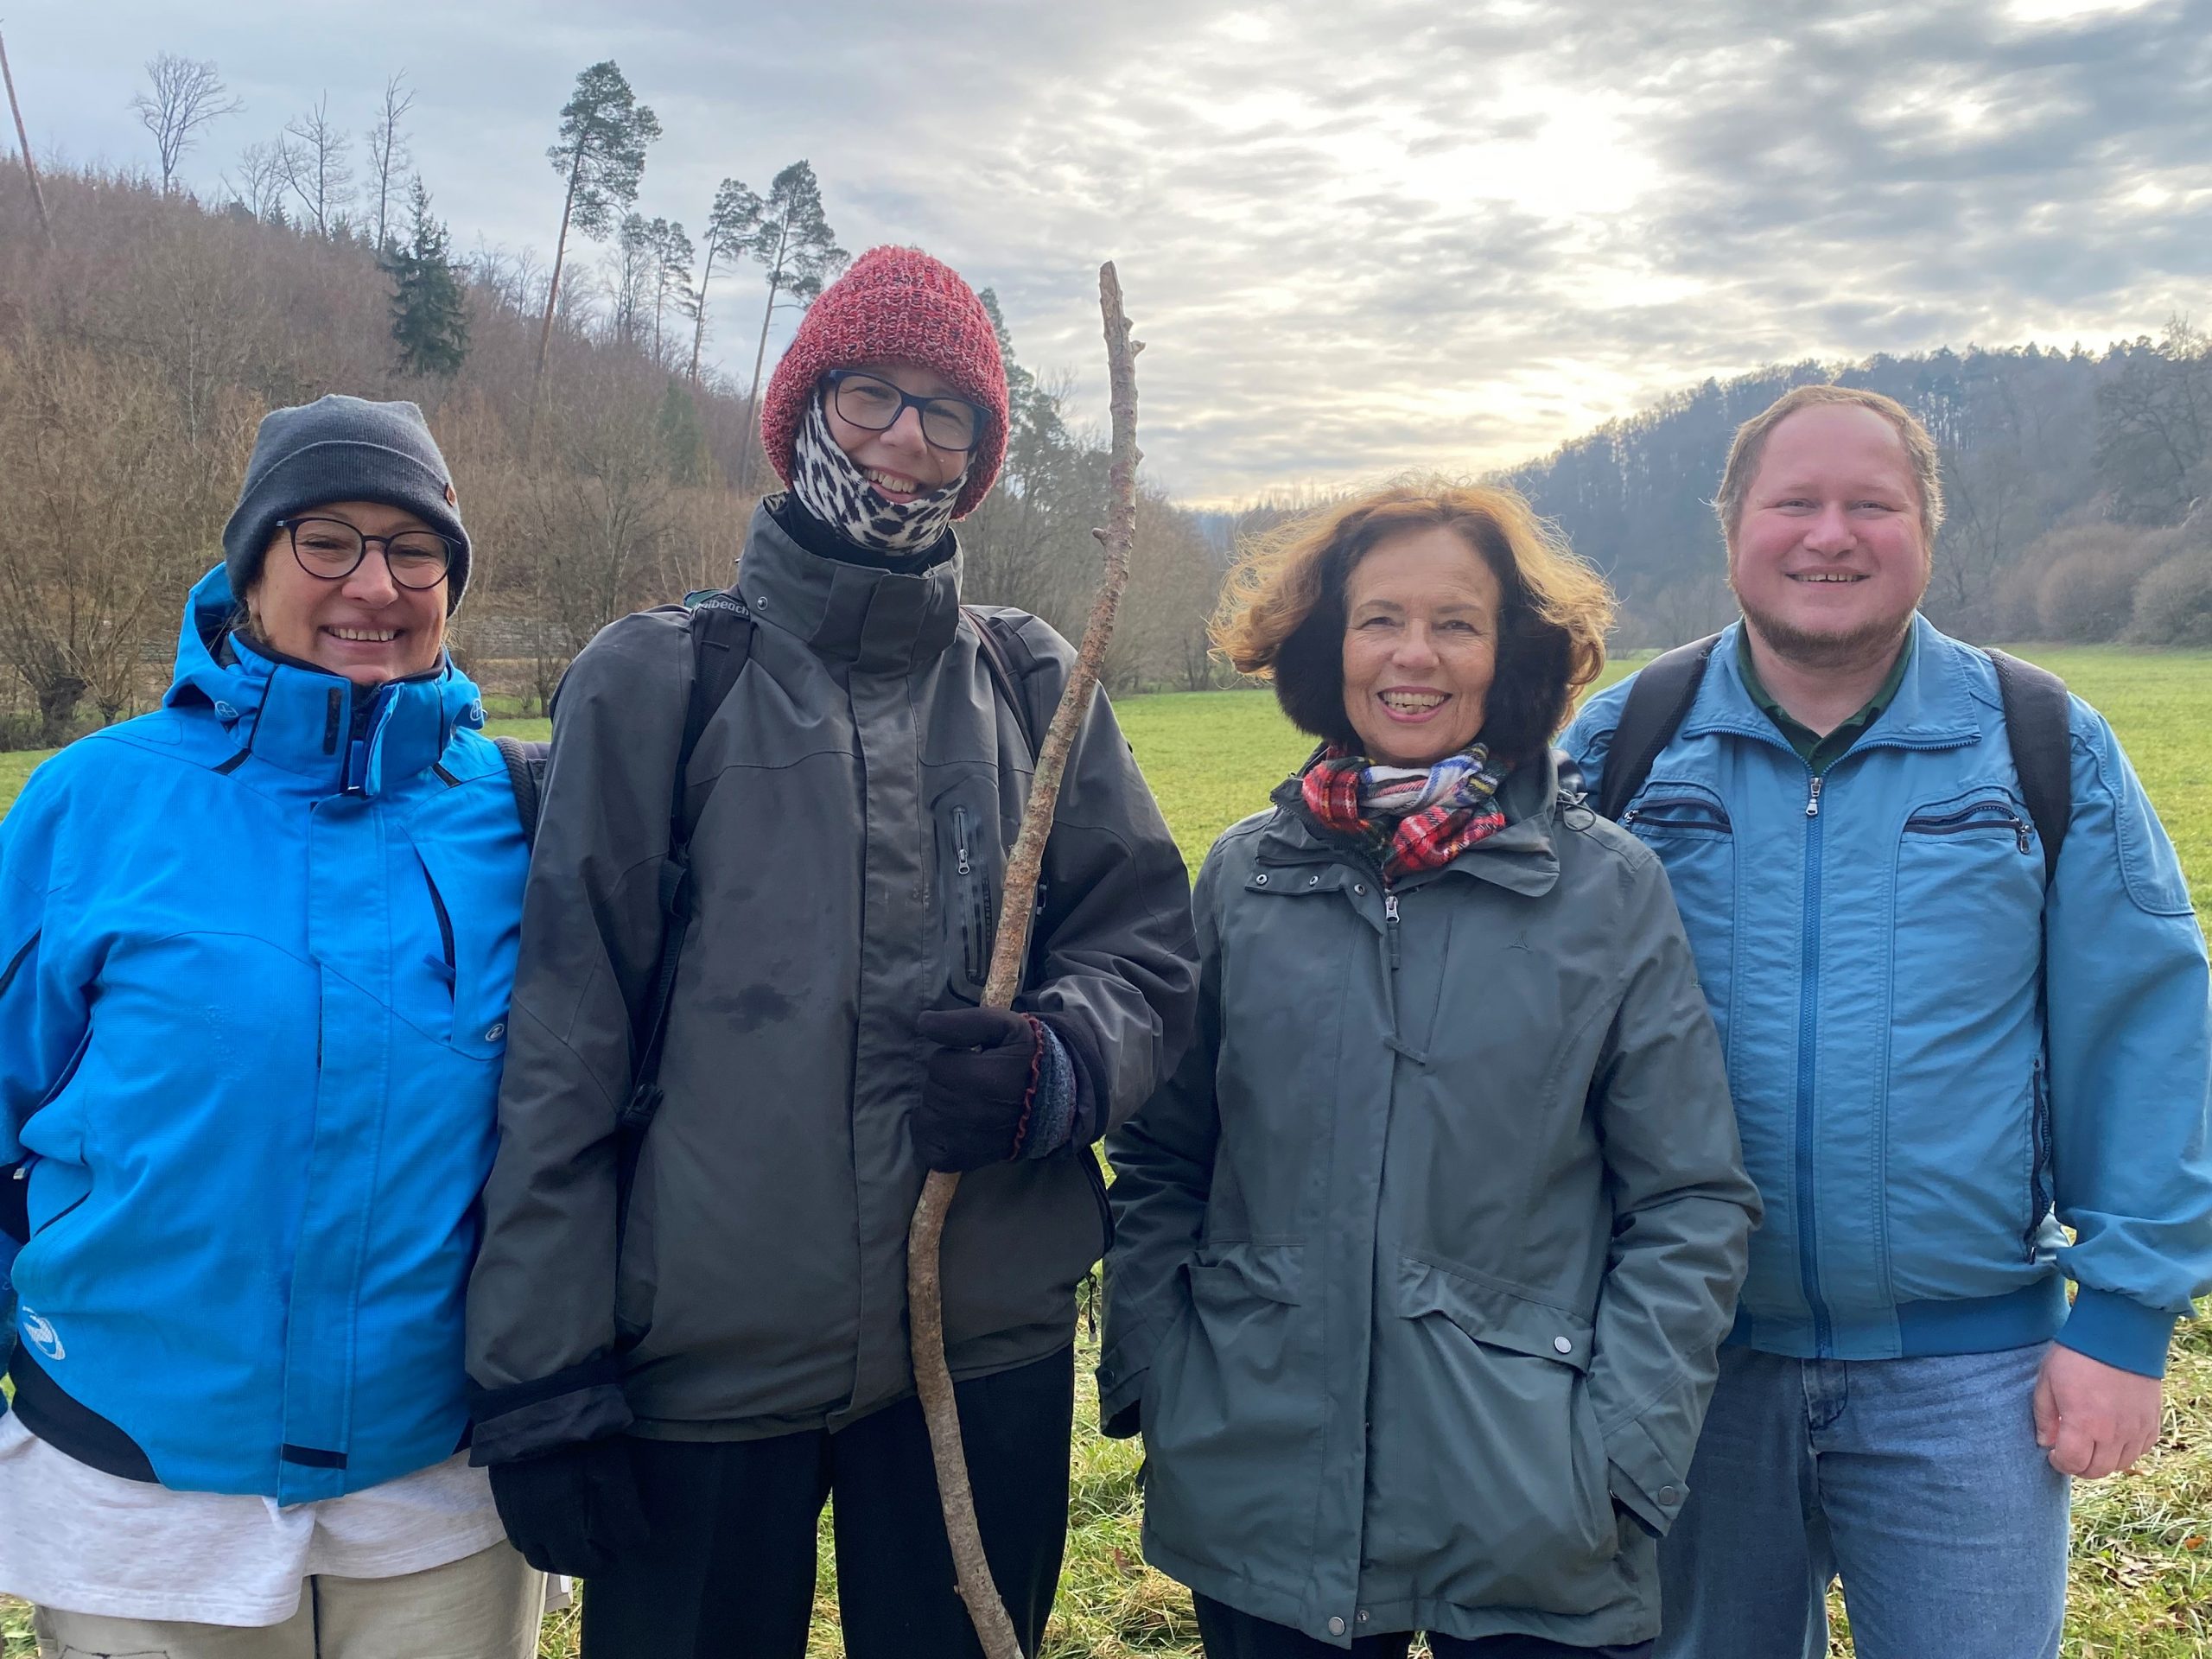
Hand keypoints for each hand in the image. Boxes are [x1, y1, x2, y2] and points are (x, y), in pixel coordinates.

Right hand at [486, 1437, 648, 1575]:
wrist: (534, 1401)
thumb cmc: (580, 1436)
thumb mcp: (612, 1471)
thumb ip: (623, 1512)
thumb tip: (635, 1542)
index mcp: (557, 1523)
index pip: (579, 1563)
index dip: (601, 1564)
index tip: (615, 1556)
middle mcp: (528, 1526)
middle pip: (551, 1562)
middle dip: (577, 1562)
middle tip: (597, 1551)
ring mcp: (511, 1511)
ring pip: (530, 1550)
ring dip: (553, 1552)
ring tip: (573, 1539)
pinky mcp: (501, 1495)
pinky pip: (516, 1532)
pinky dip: (534, 1537)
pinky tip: (548, 1522)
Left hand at [913, 1006, 1046, 1171]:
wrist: (1051, 1106)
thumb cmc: (1027, 1062)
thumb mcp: (1007, 1027)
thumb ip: (965, 1022)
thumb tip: (923, 1022)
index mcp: (976, 1078)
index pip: (938, 1062)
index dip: (956, 1058)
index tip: (978, 1061)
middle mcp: (964, 1111)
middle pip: (932, 1087)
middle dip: (949, 1081)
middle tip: (977, 1082)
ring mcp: (958, 1138)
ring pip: (926, 1112)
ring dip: (941, 1105)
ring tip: (970, 1102)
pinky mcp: (956, 1158)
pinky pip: (926, 1144)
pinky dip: (933, 1134)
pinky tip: (954, 1123)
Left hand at [2033, 1343, 2163, 1478]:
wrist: (2119, 1335)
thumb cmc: (2077, 1355)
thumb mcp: (2047, 1381)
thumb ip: (2044, 1416)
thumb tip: (2045, 1442)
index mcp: (2084, 1424)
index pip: (2072, 1463)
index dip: (2059, 1463)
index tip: (2053, 1453)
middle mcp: (2113, 1434)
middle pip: (2097, 1470)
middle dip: (2079, 1466)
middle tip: (2070, 1451)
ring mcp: (2136, 1429)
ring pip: (2121, 1464)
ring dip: (2103, 1460)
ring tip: (2091, 1444)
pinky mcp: (2152, 1421)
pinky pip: (2141, 1450)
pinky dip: (2126, 1450)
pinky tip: (2113, 1437)